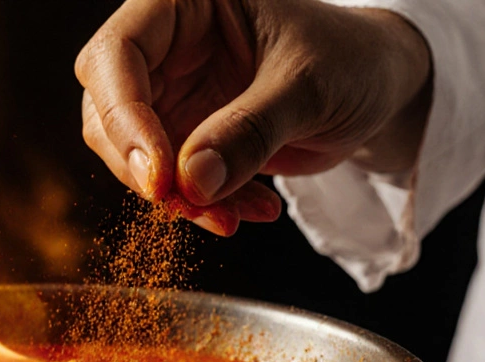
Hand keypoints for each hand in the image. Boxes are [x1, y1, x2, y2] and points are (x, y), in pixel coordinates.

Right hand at [76, 0, 431, 234]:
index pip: (118, 53)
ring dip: (175, 196)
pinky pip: (169, 180)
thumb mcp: (309, 87)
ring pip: (132, 154)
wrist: (377, 85)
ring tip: (232, 216)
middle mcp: (166, 44)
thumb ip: (250, 130)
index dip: (124, 116)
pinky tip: (251, 209)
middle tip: (186, 204)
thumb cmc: (351, 58)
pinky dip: (202, 204)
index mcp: (184, 3)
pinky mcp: (185, 135)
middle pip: (107, 108)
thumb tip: (190, 181)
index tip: (158, 176)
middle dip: (142, 167)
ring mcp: (172, 92)